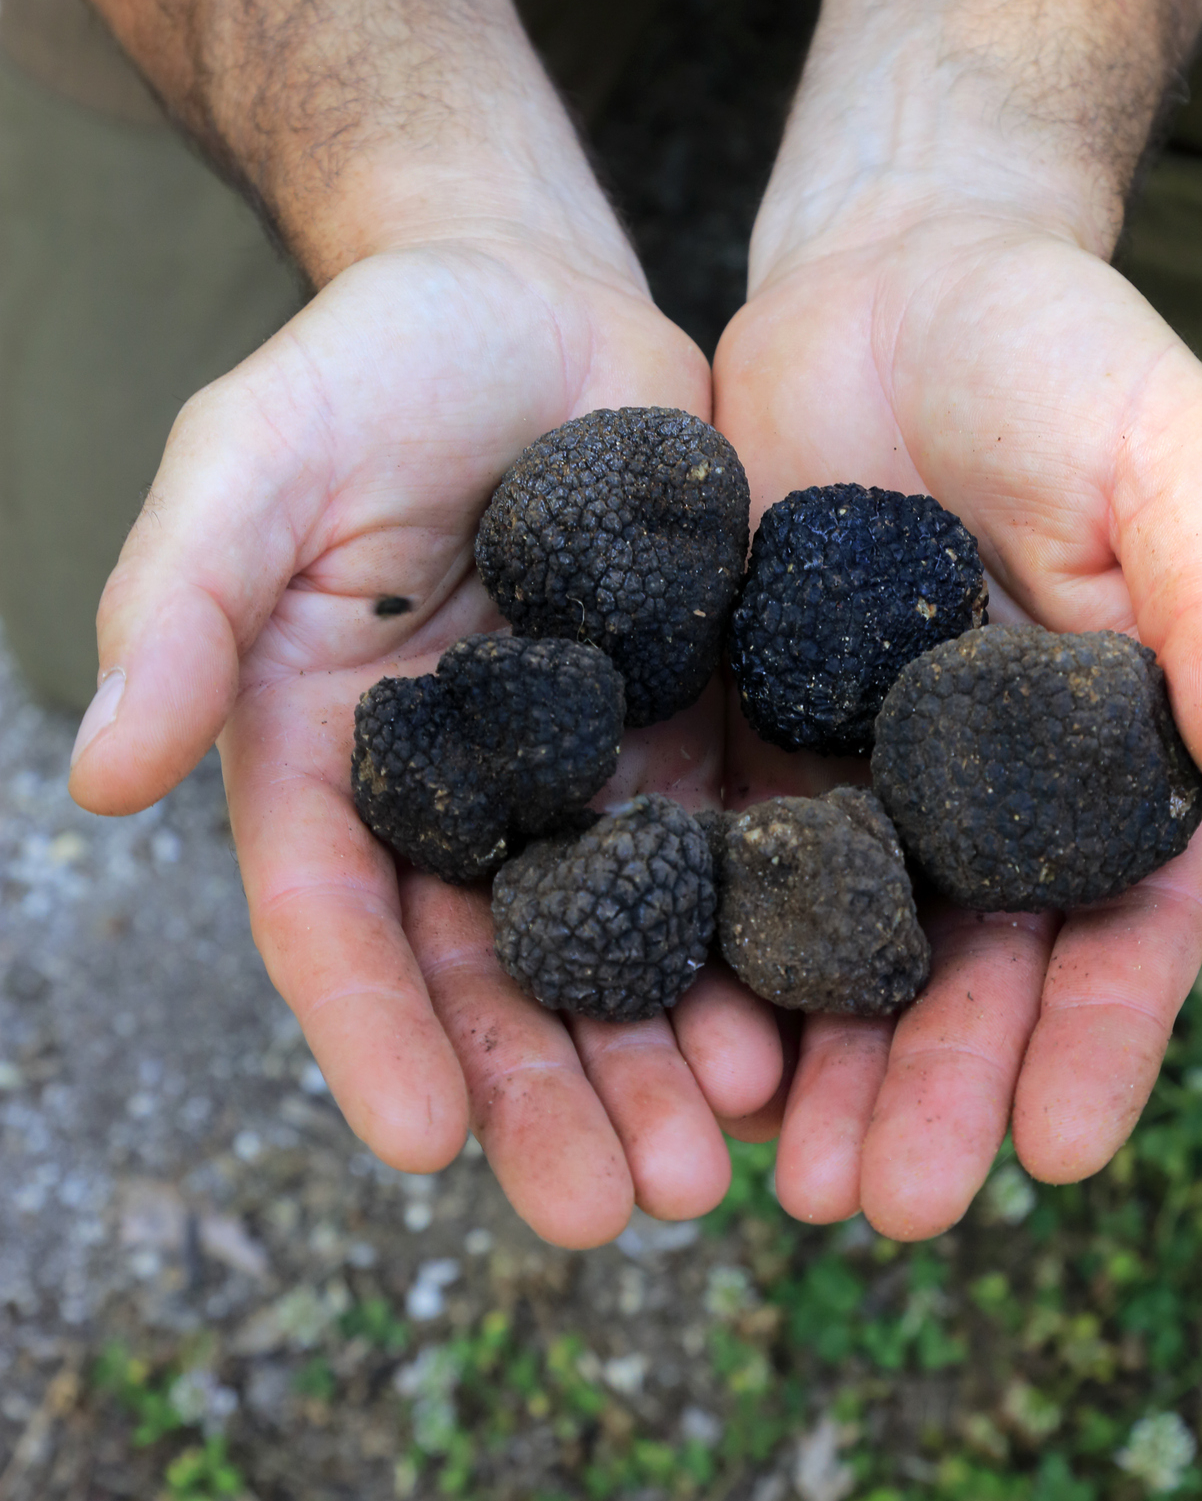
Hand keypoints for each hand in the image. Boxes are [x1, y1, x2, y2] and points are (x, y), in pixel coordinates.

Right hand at [68, 240, 783, 1246]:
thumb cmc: (367, 362)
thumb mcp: (249, 458)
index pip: (340, 916)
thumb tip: (97, 776)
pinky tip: (804, 1021)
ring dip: (663, 1057)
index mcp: (330, 751)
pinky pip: (725, 853)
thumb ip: (181, 604)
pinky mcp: (692, 721)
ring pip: (621, 941)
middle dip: (549, 1093)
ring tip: (724, 1159)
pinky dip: (755, 944)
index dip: (374, 1031)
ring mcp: (584, 763)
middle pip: (493, 968)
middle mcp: (459, 787)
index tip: (425, 1145)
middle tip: (620, 1210)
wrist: (525, 290)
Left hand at [714, 198, 1201, 1238]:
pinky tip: (665, 1030)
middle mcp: (984, 783)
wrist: (892, 263)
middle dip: (930, 1088)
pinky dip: (703, 948)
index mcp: (1113, 746)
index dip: (1097, 1039)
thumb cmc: (1062, 346)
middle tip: (876, 1206)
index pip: (1120, 922)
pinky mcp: (745, 717)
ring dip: (810, 1061)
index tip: (1059, 1155)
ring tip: (762, 1169)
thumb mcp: (1171, 458)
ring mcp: (860, 761)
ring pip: (839, 943)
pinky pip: (720, 852)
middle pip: (968, 967)